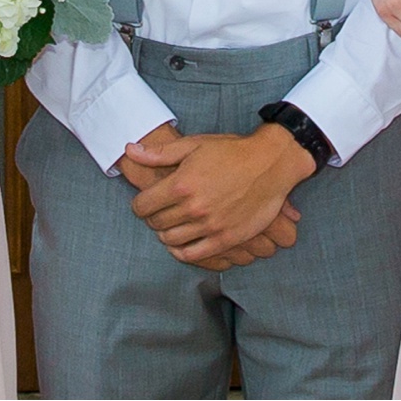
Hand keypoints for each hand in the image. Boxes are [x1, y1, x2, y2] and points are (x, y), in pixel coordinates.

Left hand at [124, 125, 315, 264]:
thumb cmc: (231, 152)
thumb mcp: (194, 145)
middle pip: (155, 224)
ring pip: (171, 240)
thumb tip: (130, 150)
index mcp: (181, 184)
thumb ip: (159, 153)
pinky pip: (192, 254)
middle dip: (153, 217)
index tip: (146, 201)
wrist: (270, 163)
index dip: (140, 204)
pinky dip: (182, 251)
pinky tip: (183, 241)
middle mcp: (193, 208)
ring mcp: (210, 226)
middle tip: (161, 210)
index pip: (142, 206)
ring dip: (167, 233)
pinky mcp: (225, 239)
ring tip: (174, 223)